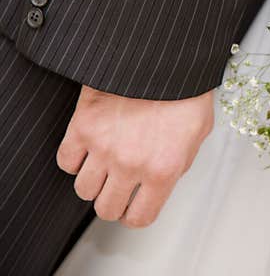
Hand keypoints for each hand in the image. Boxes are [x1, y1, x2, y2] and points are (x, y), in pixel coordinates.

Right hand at [57, 86, 213, 227]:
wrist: (164, 58)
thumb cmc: (186, 92)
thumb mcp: (198, 134)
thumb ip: (179, 164)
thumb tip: (162, 182)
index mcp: (163, 170)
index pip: (139, 217)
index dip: (135, 215)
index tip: (134, 208)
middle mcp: (131, 165)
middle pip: (106, 208)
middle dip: (114, 201)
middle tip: (119, 187)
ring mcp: (103, 147)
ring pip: (84, 189)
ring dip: (94, 181)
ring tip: (106, 165)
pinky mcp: (82, 126)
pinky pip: (66, 161)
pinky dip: (75, 159)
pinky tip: (90, 147)